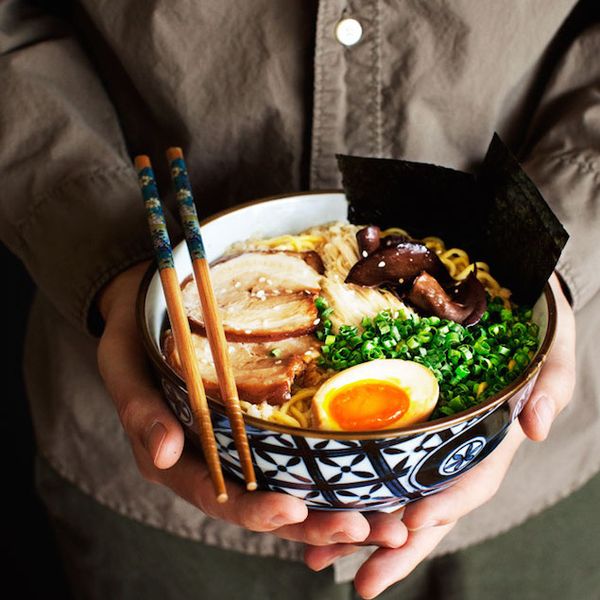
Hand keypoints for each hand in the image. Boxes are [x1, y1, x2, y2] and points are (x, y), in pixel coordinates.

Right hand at [96, 262, 408, 547]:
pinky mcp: (262, 428)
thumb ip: (140, 412)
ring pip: (292, 489)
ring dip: (337, 508)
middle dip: (316, 524)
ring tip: (388, 521)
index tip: (294, 510)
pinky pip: (298, 457)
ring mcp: (242, 447)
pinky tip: (372, 477)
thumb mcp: (125, 369)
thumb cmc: (135, 341)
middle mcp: (216, 463)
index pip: (219, 498)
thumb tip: (166, 454)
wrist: (151, 310)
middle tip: (367, 529)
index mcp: (180, 462)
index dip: (256, 510)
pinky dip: (333, 472)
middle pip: (267, 506)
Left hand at [304, 273, 575, 597]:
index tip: (414, 521)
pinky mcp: (400, 430)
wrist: (500, 309)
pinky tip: (319, 509)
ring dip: (361, 532)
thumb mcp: (550, 350)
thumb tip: (536, 427)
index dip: (447, 503)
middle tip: (364, 583)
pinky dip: (352, 491)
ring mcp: (426, 445)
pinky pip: (376, 466)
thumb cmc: (530, 330)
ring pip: (396, 497)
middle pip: (429, 509)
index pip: (472, 482)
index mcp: (491, 441)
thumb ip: (551, 384)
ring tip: (320, 558)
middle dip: (399, 548)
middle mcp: (455, 453)